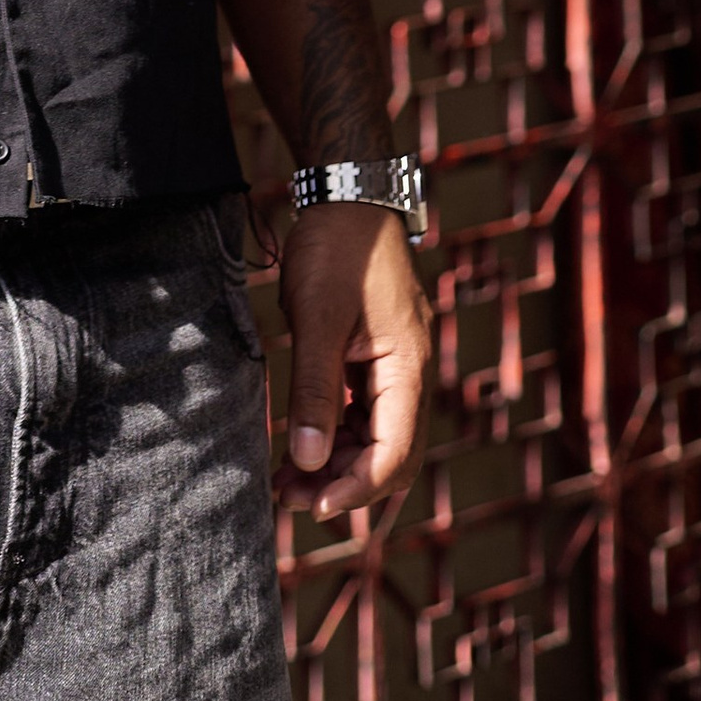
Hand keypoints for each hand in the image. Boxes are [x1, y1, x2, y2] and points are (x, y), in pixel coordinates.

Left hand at [274, 203, 431, 517]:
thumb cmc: (336, 249)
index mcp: (410, 369)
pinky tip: (302, 441)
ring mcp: (400, 365)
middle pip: (390, 454)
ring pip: (376, 436)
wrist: (348, 194)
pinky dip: (337, 431)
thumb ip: (313, 389)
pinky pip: (366, 411)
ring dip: (336, 460)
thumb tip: (307, 460)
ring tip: (286, 476)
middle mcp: (414, 374)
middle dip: (343, 482)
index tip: (311, 506)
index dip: (355, 488)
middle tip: (288, 496)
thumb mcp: (317, 317)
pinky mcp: (381, 356)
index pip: (394, 455)